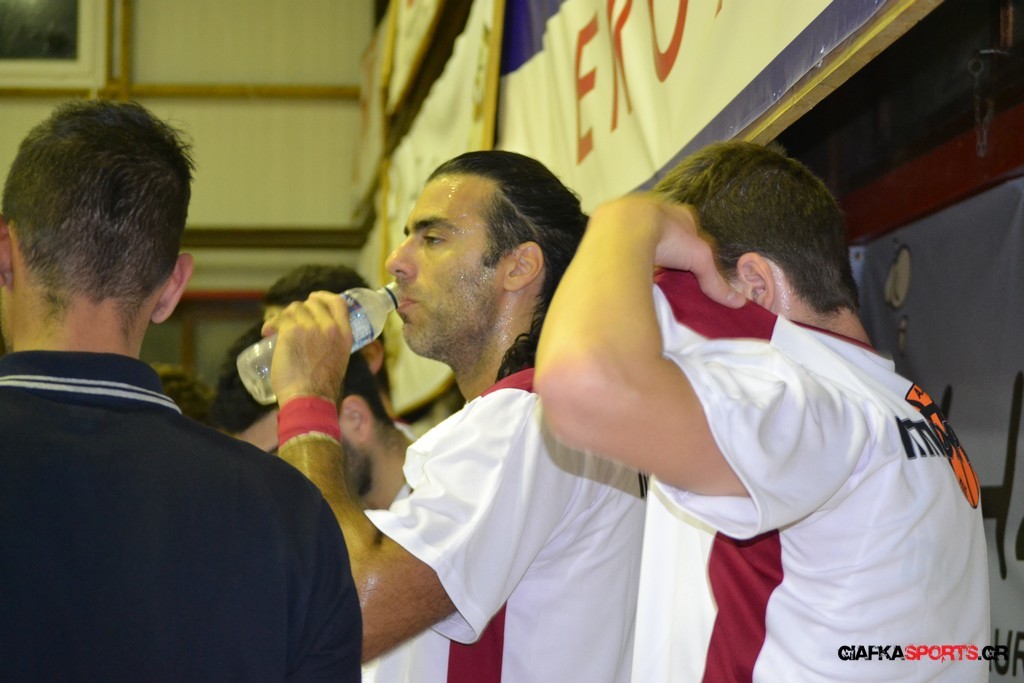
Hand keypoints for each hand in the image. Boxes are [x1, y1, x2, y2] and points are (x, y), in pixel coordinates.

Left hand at [262, 291, 352, 405]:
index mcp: (344, 335)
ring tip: (275, 330)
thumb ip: (331, 344)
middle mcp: (330, 328)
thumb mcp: (337, 360)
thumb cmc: (320, 388)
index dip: (324, 296)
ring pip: (294, 309)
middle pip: (312, 304)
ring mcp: (311, 328)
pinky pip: (280, 319)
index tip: (313, 298)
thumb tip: (317, 336)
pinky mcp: (292, 332)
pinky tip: (266, 332)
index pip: (339, 303)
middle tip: (287, 322)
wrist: (308, 398)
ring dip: (282, 318)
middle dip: (298, 310)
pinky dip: (271, 324)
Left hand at [589, 195, 742, 307]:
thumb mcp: (697, 258)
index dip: (691, 247)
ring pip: (641, 233)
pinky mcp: (609, 224)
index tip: (688, 263)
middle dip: (665, 246)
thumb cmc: (668, 236)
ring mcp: (632, 215)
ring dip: (642, 247)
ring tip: (642, 267)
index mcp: (680, 215)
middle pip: (665, 231)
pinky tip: (621, 263)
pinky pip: (619, 238)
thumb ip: (714, 280)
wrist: (624, 226)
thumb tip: (739, 303)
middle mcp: (657, 210)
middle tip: (665, 267)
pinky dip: (622, 250)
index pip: (691, 230)